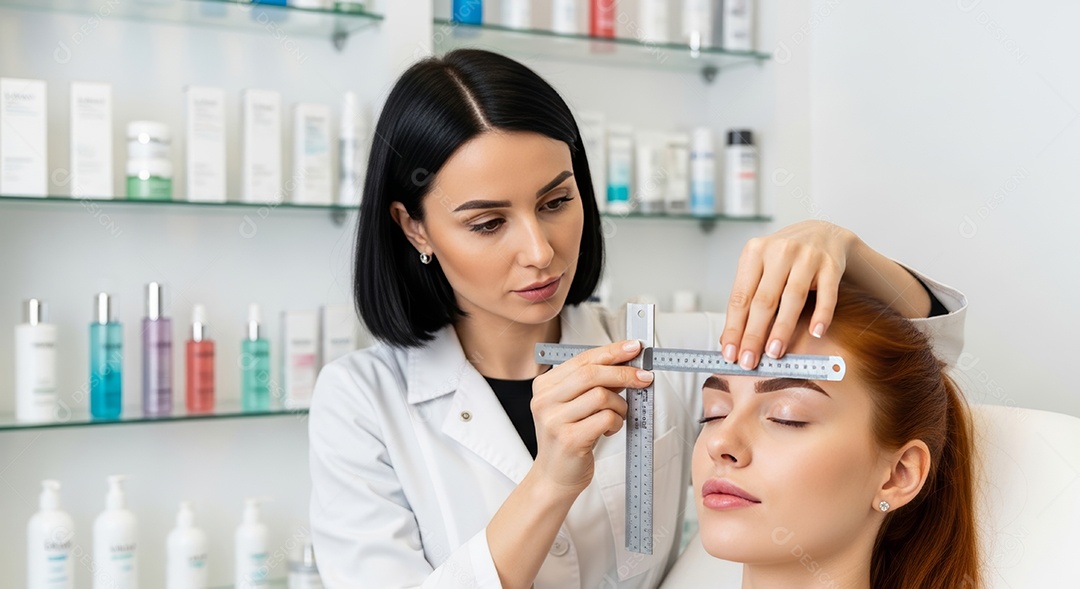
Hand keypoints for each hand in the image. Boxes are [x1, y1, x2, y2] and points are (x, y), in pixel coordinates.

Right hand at [530, 340, 652, 495]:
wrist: (554, 476)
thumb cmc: (568, 437)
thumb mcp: (574, 405)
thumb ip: (593, 384)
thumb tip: (626, 364)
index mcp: (545, 386)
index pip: (582, 359)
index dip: (611, 351)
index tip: (633, 348)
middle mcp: (545, 400)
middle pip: (592, 374)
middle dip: (624, 373)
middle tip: (644, 377)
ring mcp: (555, 420)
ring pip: (602, 396)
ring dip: (620, 405)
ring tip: (618, 415)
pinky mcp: (569, 439)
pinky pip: (606, 419)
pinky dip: (617, 422)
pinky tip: (611, 429)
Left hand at [720, 220, 857, 369]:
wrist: (823, 233)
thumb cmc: (784, 258)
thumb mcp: (760, 268)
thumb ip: (746, 299)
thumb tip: (729, 340)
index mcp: (754, 252)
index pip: (740, 297)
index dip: (734, 328)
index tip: (729, 353)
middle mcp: (779, 251)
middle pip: (764, 300)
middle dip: (754, 334)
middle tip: (749, 361)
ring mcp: (807, 256)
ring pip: (792, 298)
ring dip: (782, 328)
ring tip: (774, 352)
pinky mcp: (831, 264)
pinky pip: (826, 294)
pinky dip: (822, 314)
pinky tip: (815, 333)